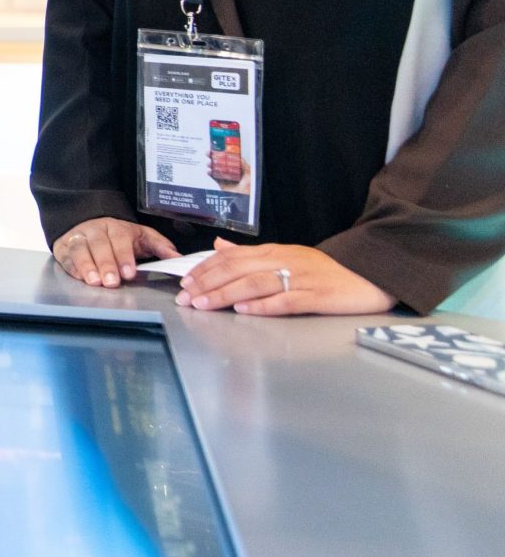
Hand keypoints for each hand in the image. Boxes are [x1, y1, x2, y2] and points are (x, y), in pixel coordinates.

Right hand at [51, 216, 181, 287]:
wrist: (87, 223)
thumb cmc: (118, 236)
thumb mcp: (141, 236)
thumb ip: (159, 246)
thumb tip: (178, 257)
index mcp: (116, 227)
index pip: (120, 240)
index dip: (124, 256)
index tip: (129, 272)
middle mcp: (95, 230)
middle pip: (99, 245)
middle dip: (106, 264)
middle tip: (112, 282)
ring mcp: (77, 237)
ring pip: (80, 249)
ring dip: (87, 266)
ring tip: (94, 282)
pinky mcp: (63, 247)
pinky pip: (66, 256)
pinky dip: (72, 267)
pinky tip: (80, 277)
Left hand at [178, 239, 394, 315]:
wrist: (370, 275)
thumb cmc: (326, 270)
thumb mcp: (286, 255)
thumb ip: (251, 254)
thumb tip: (219, 246)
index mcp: (275, 251)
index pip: (232, 256)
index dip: (206, 268)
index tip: (185, 280)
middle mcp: (284, 261)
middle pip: (238, 269)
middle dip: (207, 283)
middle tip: (185, 296)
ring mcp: (301, 278)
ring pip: (256, 283)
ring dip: (225, 294)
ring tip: (204, 303)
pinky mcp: (317, 296)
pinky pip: (286, 300)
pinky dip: (263, 306)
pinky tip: (244, 310)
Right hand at [207, 152, 246, 187]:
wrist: (243, 200)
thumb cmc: (249, 189)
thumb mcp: (249, 175)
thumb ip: (244, 166)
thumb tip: (239, 157)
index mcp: (239, 168)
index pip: (230, 157)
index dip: (224, 152)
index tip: (218, 148)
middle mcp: (232, 171)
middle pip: (222, 161)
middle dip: (214, 157)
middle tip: (208, 153)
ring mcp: (226, 177)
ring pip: (216, 168)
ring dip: (211, 165)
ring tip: (209, 163)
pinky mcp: (221, 184)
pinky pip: (214, 177)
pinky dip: (210, 174)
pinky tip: (208, 171)